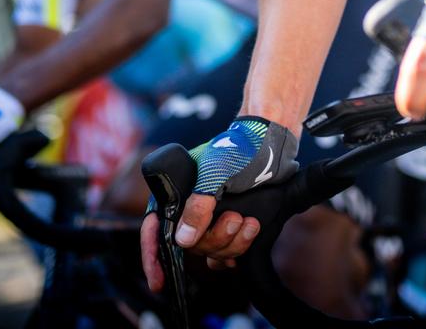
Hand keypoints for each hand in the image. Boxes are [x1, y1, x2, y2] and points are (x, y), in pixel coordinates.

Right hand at [139, 116, 296, 291]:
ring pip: (212, 252)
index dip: (152, 256)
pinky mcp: (234, 226)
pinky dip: (240, 249)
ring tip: (249, 222)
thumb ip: (198, 205)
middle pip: (191, 245)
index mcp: (177, 192)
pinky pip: (229, 254)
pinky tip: (251, 233)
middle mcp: (192, 209)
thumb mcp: (214, 171)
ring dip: (232, 242)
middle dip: (214, 239)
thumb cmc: (239, 147)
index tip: (158, 282)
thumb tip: (182, 241)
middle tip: (234, 219)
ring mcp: (213, 218)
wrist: (273, 144)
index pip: (155, 228)